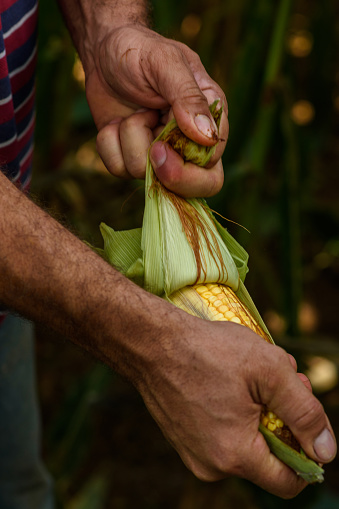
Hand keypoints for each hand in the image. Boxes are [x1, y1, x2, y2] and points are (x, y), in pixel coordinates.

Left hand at [85, 25, 228, 196]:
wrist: (103, 54)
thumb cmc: (140, 51)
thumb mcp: (166, 64)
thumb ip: (188, 97)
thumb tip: (207, 137)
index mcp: (209, 120)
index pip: (212, 166)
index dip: (188, 168)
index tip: (160, 146)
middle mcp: (188, 142)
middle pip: (194, 187)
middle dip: (167, 175)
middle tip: (151, 149)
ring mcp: (160, 153)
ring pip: (147, 177)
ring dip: (130, 140)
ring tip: (133, 113)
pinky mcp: (131, 157)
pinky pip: (119, 170)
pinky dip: (109, 145)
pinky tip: (115, 124)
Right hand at [135, 312, 335, 497]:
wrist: (151, 342)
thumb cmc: (207, 350)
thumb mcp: (269, 370)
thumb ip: (304, 412)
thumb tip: (327, 451)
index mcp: (235, 454)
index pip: (289, 481)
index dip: (308, 452)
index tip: (304, 419)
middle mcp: (211, 465)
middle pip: (267, 457)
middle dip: (282, 421)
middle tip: (282, 381)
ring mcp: (193, 453)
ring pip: (245, 443)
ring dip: (259, 414)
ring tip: (253, 376)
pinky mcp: (183, 437)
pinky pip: (222, 435)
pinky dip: (236, 413)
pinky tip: (231, 381)